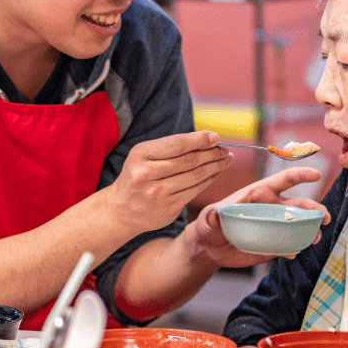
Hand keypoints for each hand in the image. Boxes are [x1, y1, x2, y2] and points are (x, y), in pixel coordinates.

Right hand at [107, 131, 231, 233]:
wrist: (122, 209)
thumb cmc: (138, 176)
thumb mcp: (144, 156)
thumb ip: (170, 148)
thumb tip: (207, 141)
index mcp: (140, 155)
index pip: (176, 145)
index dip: (199, 140)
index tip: (215, 137)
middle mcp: (146, 174)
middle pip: (189, 161)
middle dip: (211, 154)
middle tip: (225, 150)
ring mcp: (158, 194)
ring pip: (195, 176)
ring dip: (215, 167)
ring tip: (225, 160)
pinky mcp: (168, 209)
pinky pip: (195, 191)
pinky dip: (209, 180)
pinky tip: (215, 173)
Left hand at [191, 167, 330, 267]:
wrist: (209, 246)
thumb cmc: (209, 224)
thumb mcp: (207, 218)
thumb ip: (211, 216)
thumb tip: (214, 214)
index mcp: (260, 193)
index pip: (284, 180)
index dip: (301, 175)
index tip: (316, 174)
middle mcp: (271, 208)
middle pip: (299, 204)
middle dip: (315, 209)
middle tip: (325, 217)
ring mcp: (274, 226)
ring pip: (299, 224)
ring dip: (310, 229)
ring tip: (314, 238)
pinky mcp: (272, 244)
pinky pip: (288, 245)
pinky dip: (294, 248)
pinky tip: (293, 254)